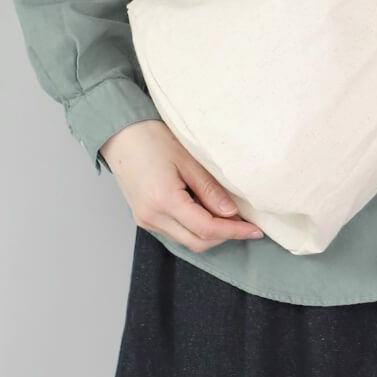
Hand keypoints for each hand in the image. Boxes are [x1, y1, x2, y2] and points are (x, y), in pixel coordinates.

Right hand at [100, 119, 265, 252]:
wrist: (120, 134)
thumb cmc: (152, 138)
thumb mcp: (187, 159)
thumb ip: (209, 189)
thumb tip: (231, 213)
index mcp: (164, 201)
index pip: (207, 229)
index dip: (234, 231)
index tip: (256, 230)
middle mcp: (152, 218)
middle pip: (197, 242)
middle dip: (225, 236)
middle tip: (248, 225)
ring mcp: (146, 220)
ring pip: (186, 240)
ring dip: (210, 234)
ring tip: (232, 219)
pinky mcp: (144, 217)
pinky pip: (175, 232)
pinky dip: (195, 228)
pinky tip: (209, 214)